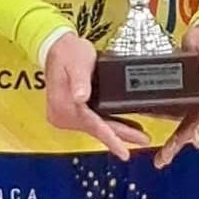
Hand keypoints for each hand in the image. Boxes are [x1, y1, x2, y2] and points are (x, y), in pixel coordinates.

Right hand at [44, 33, 150, 159]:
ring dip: (116, 131)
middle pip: (96, 129)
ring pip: (96, 127)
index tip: (123, 151)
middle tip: (143, 140)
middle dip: (120, 136)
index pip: (91, 125)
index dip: (110, 138)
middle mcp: (62, 115)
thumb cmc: (68, 52)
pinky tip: (122, 127)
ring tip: (138, 136)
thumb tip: (81, 97)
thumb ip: (79, 80)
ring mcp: (66, 115)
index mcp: (63, 106)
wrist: (56, 47)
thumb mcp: (76, 63)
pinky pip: (92, 122)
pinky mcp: (71, 112)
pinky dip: (107, 125)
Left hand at [154, 21, 198, 169]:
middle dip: (180, 143)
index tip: (195, 140)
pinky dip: (172, 133)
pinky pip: (180, 120)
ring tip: (161, 158)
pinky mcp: (189, 102)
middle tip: (165, 157)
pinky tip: (160, 143)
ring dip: (175, 143)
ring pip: (187, 128)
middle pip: (196, 126)